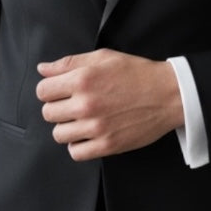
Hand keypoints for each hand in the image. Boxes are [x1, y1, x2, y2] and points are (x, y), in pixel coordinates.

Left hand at [36, 49, 183, 160]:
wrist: (168, 94)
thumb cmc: (137, 73)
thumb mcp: (103, 57)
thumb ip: (69, 62)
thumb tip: (43, 69)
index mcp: (83, 79)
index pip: (43, 91)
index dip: (49, 90)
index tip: (59, 91)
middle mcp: (86, 103)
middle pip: (48, 113)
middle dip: (57, 107)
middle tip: (73, 104)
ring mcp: (96, 127)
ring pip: (59, 134)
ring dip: (66, 127)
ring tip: (81, 119)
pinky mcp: (107, 145)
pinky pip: (75, 152)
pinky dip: (78, 145)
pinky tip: (88, 134)